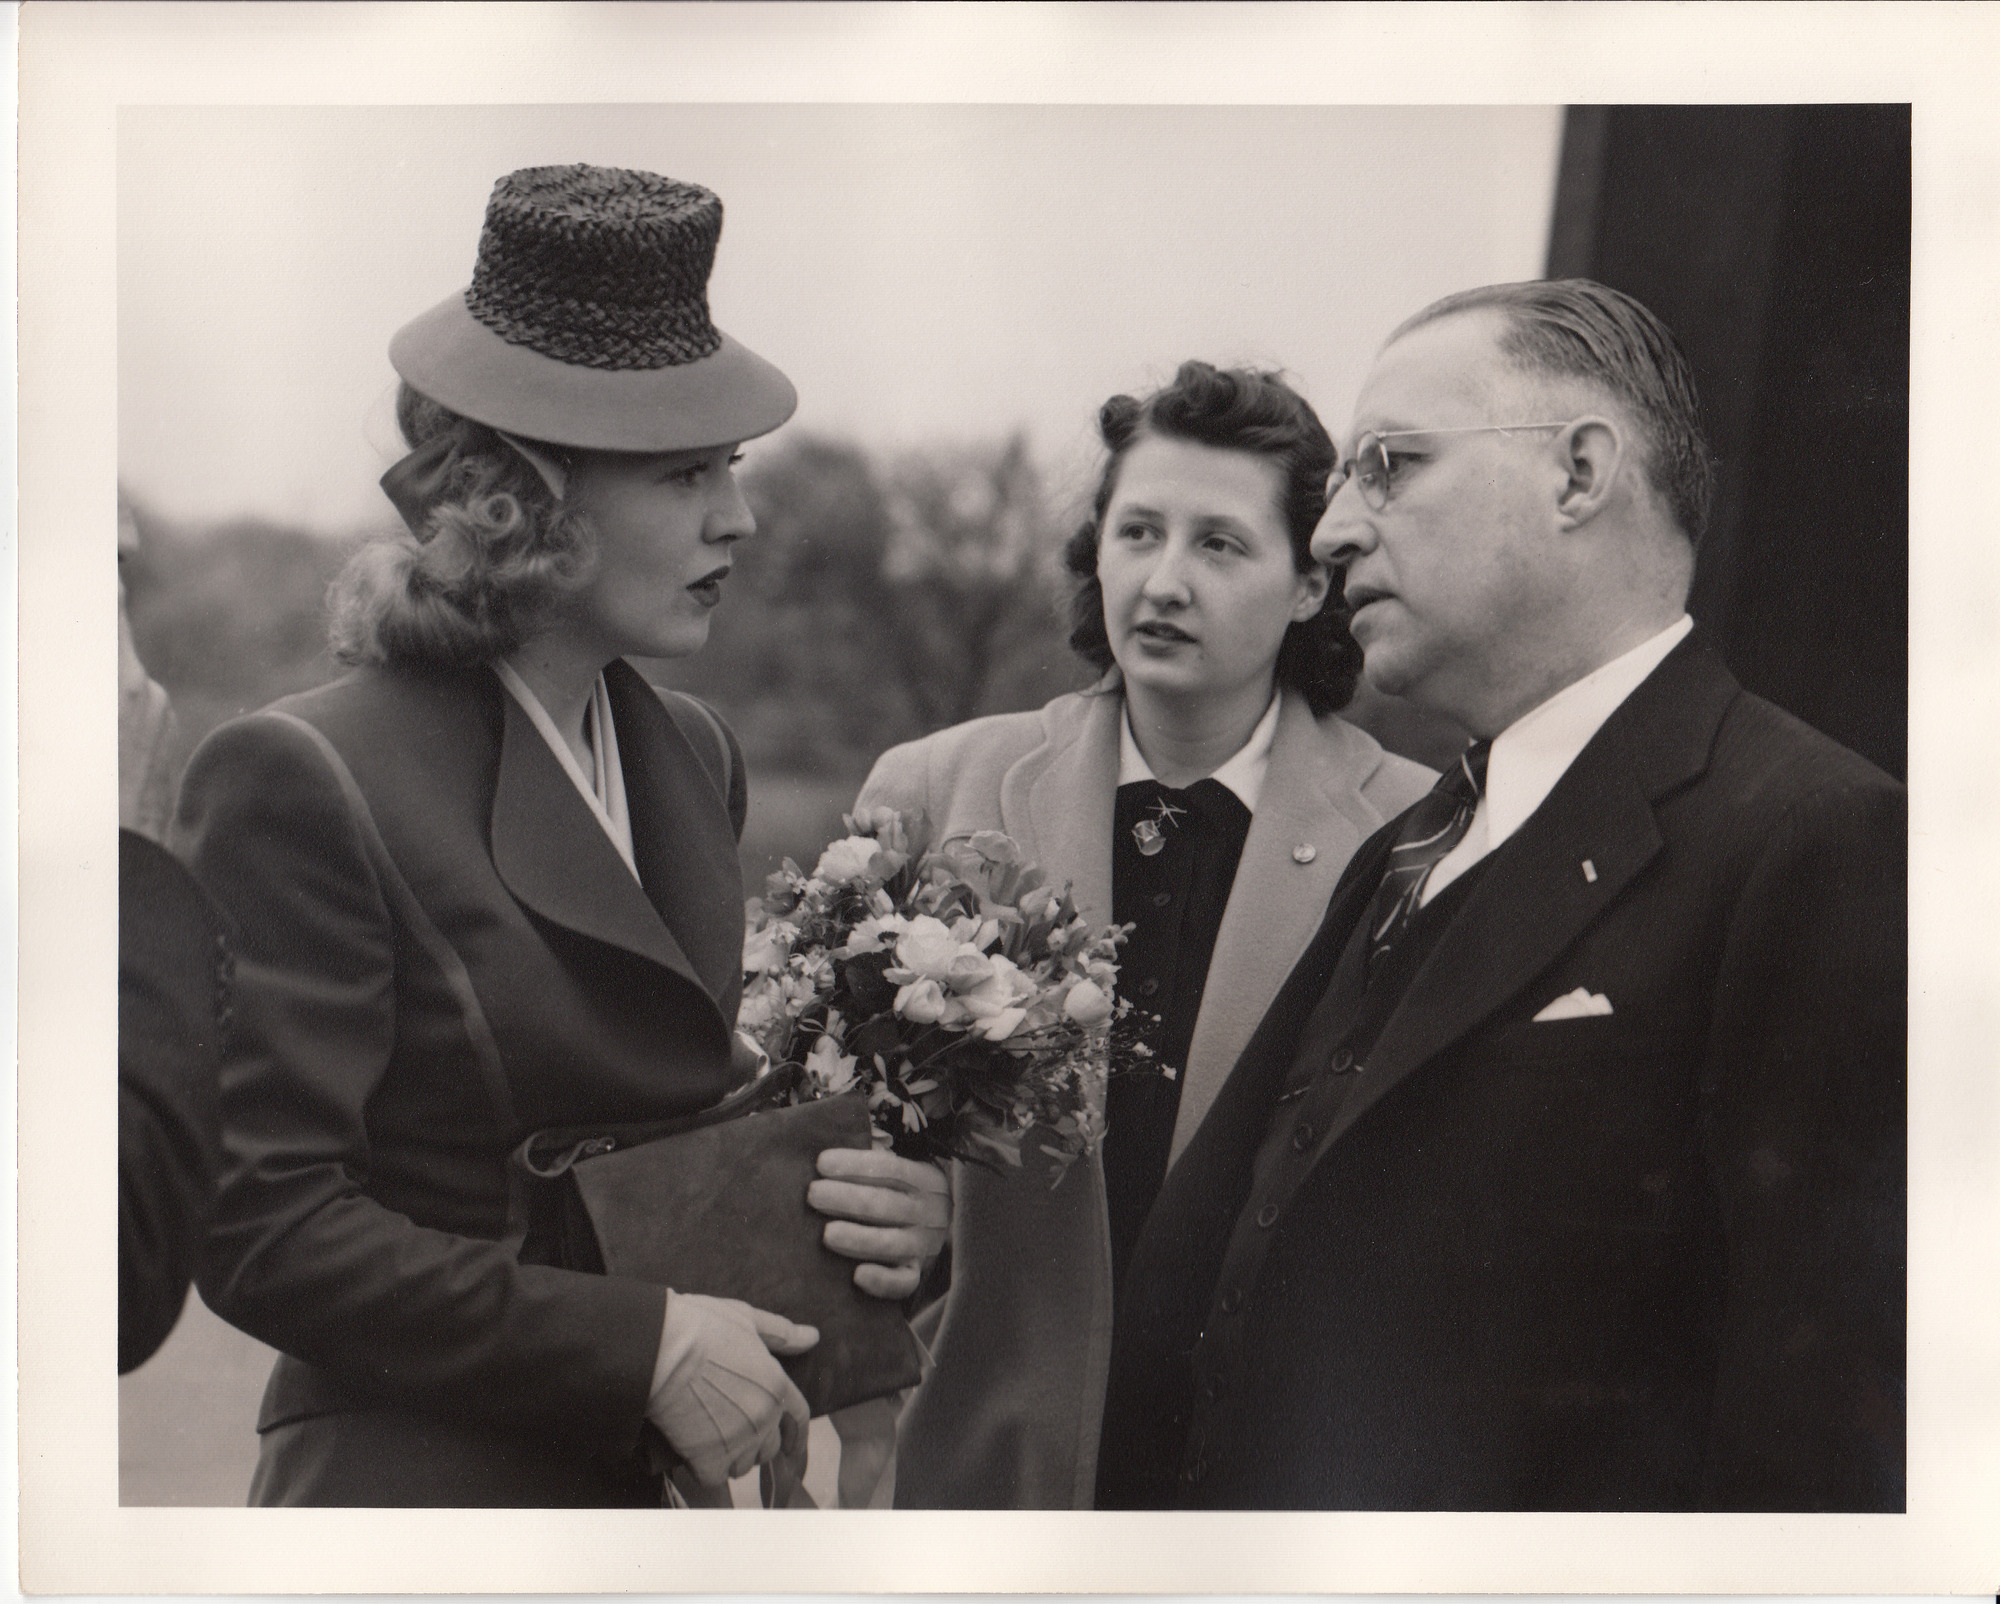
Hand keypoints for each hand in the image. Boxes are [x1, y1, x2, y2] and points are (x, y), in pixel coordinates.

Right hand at [646, 1291, 816, 1488]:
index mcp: (776, 1385)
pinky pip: (715, 1477)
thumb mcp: (746, 1319)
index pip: (798, 1418)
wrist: (661, 1349)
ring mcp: (739, 1441)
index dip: (797, 1435)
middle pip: (769, 1448)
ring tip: (710, 1438)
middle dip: (755, 1443)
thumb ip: (781, 1333)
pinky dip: (705, 1468)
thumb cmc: (700, 1328)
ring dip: (731, 1457)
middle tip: (731, 1432)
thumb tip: (812, 1337)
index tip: (793, 1448)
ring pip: (743, 1465)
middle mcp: (764, 1417)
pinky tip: (695, 1450)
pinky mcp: (710, 1459)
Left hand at [806, 1146, 950, 1299]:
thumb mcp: (898, 1171)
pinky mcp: (915, 1273)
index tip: (821, 1163)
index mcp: (923, 1179)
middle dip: (847, 1199)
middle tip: (813, 1194)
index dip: (855, 1165)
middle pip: (887, 1205)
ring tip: (827, 1234)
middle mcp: (927, 1212)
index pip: (890, 1168)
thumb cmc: (899, 1192)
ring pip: (892, 1244)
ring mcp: (922, 1245)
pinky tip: (857, 1276)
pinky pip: (903, 1283)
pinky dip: (882, 1281)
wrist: (935, 1228)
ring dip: (858, 1238)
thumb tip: (826, 1156)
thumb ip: (870, 1162)